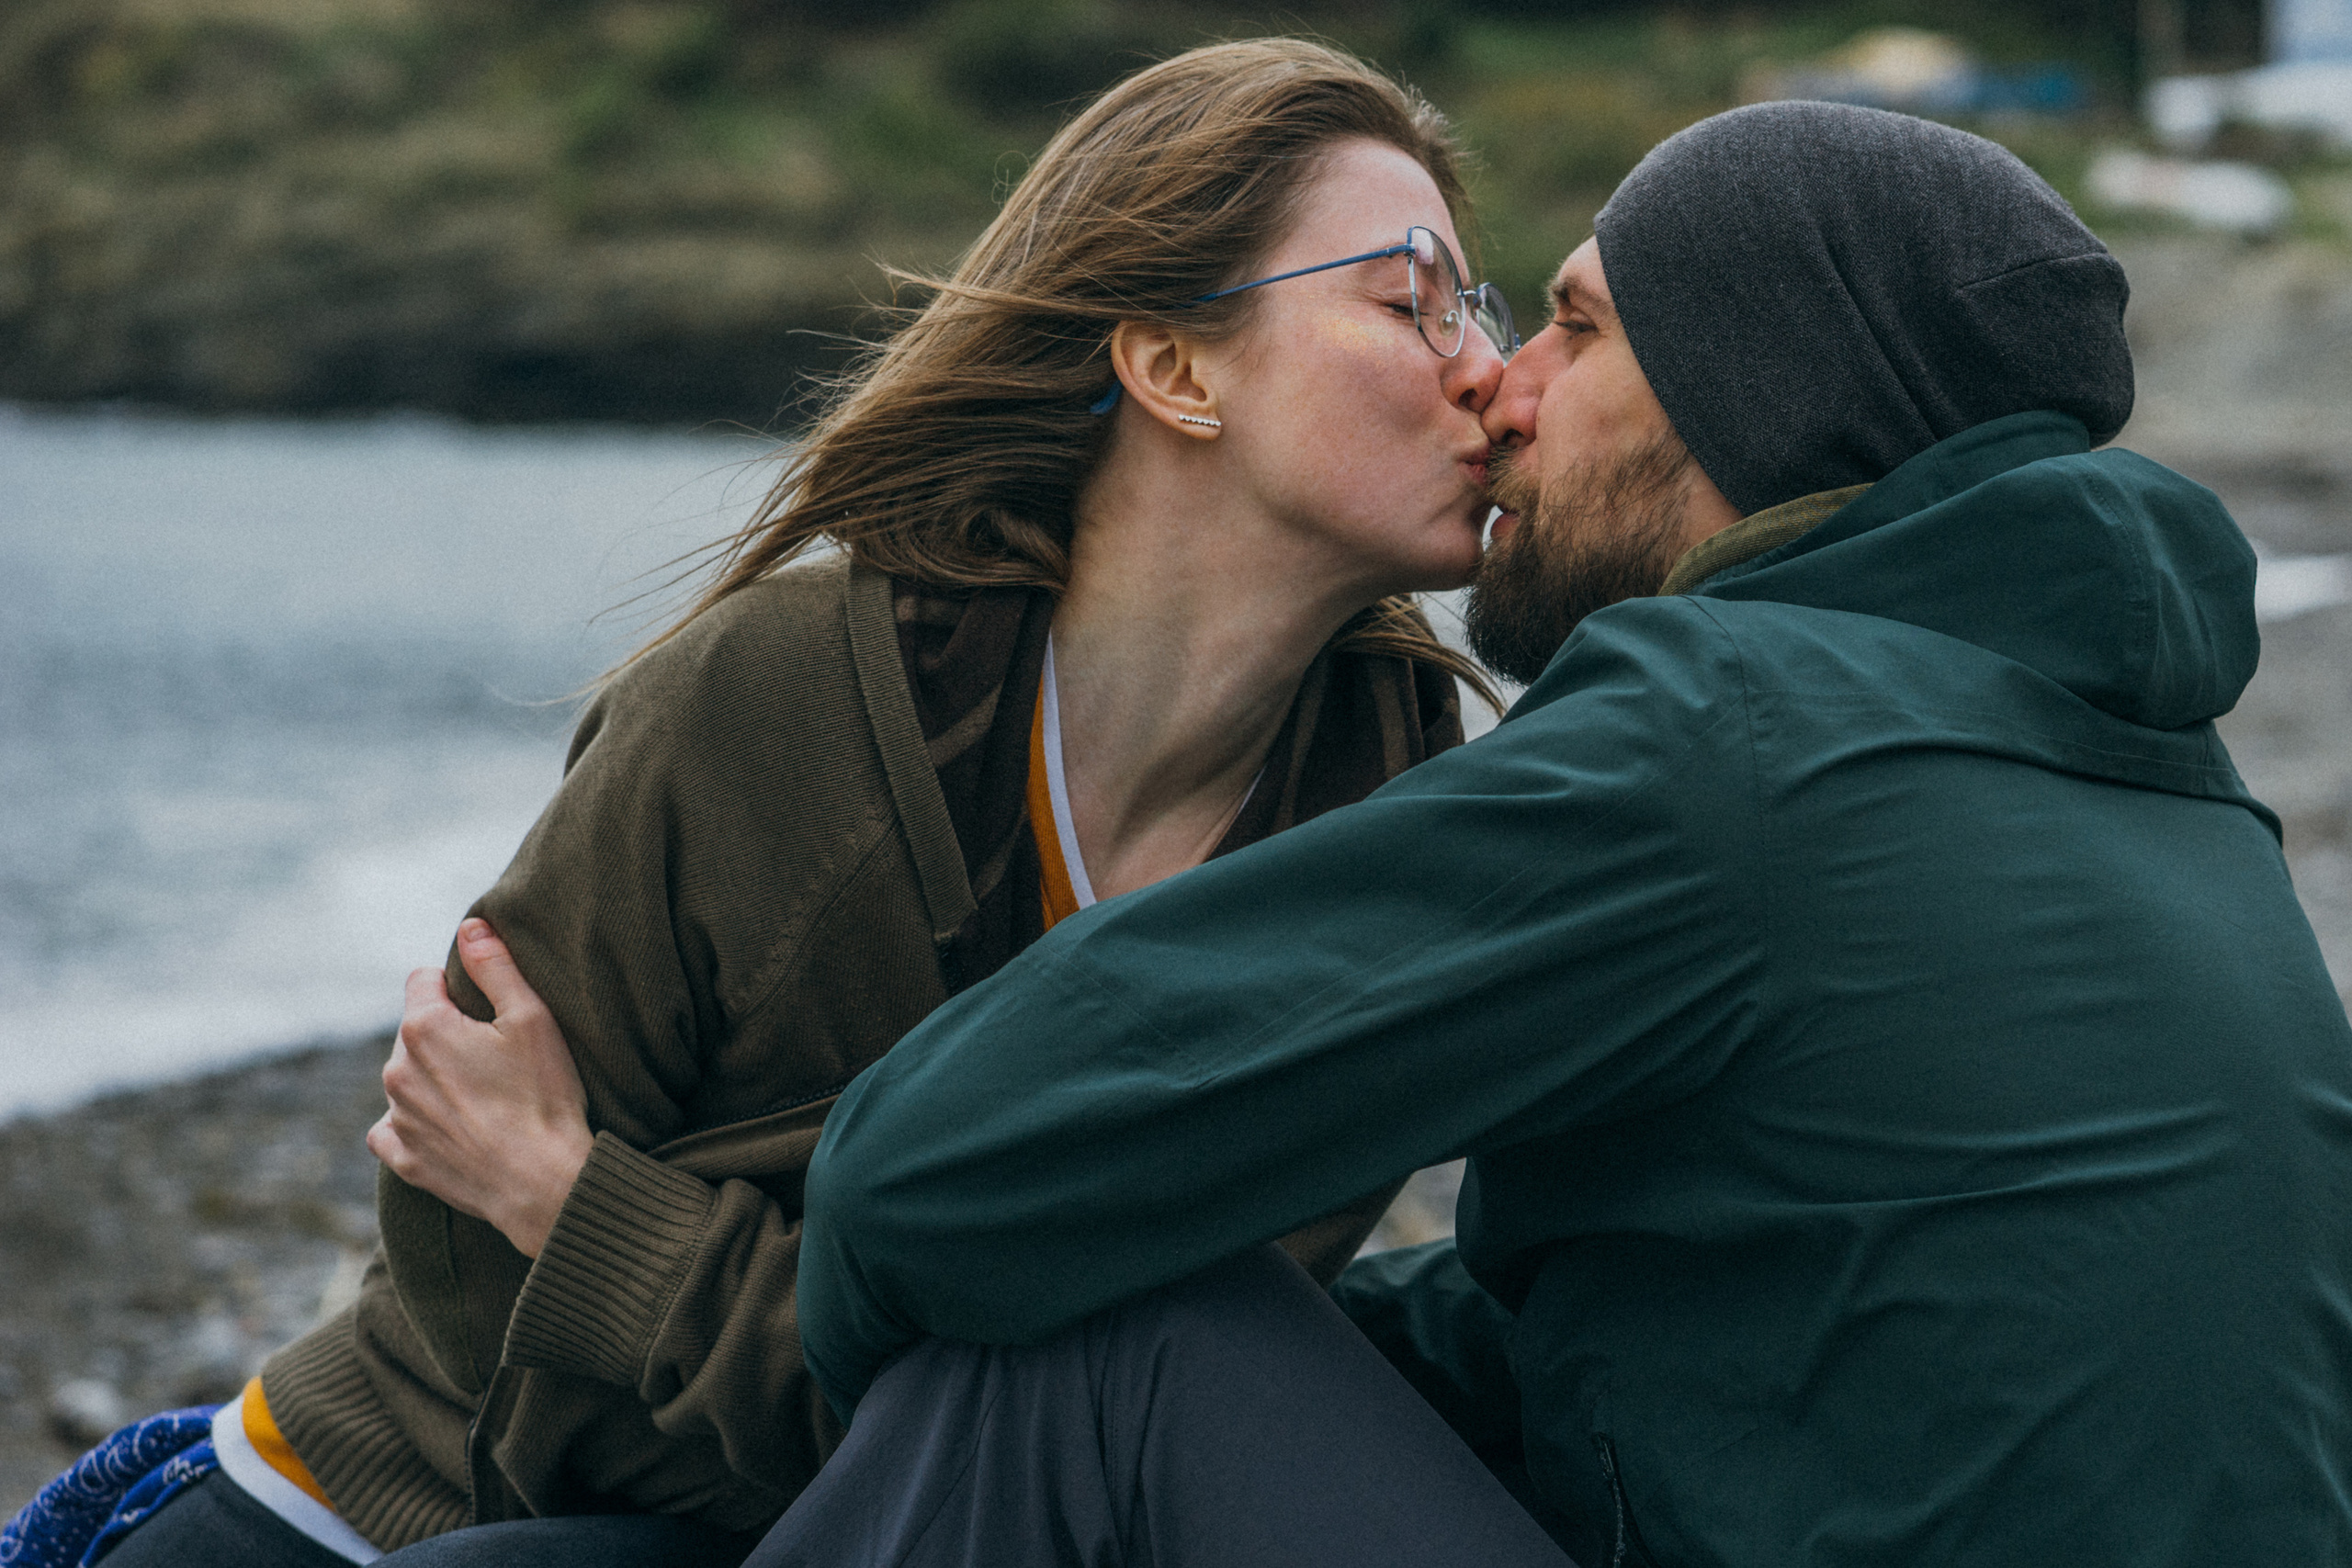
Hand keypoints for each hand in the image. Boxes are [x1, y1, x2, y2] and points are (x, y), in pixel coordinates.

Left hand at [368, 918, 594, 1258]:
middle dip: (447, 1034)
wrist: (543, 1183)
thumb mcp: (533, 1018)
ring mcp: (397, 1117)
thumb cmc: (545, 1097)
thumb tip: (470, 927)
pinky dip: (415, 1124)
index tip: (489, 1010)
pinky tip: (451, 1128)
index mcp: (424, 1028)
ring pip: (407, 1078)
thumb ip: (496, 966)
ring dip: (434, 1079)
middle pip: (415, 1030)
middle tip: (497, 1058)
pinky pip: (392, 1130)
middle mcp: (397, 1070)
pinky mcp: (404, 1158)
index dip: (458, 987)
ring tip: (485, 1098)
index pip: (422, 980)